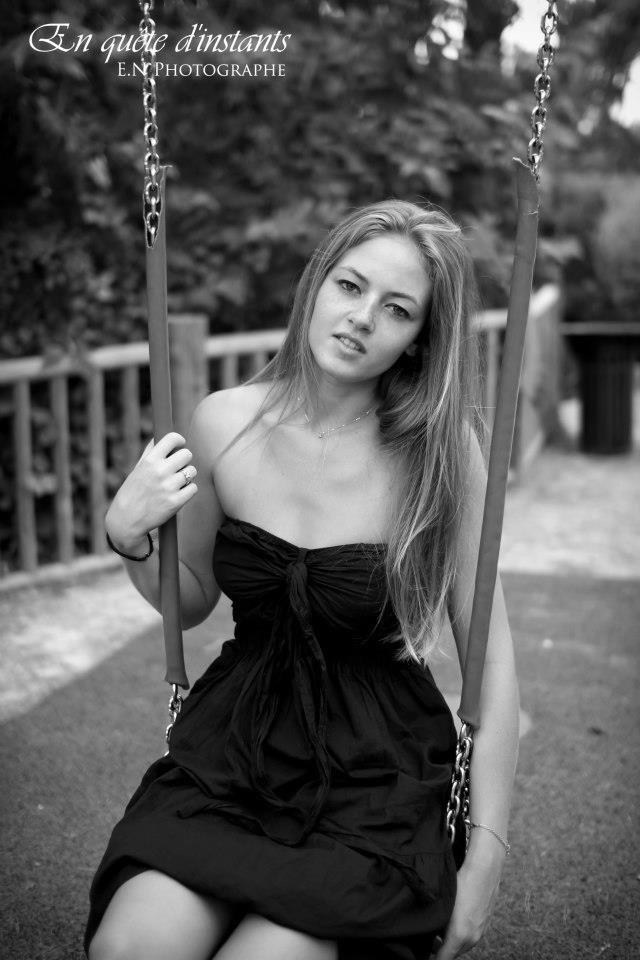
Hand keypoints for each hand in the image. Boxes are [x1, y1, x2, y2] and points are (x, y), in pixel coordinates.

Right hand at [105, 432, 197, 549]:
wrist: (127, 519)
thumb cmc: (133, 491)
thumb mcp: (137, 469)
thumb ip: (150, 452)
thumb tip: (161, 437)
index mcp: (149, 461)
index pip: (172, 439)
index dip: (179, 440)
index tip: (180, 445)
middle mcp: (159, 471)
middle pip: (187, 454)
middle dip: (184, 461)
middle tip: (177, 468)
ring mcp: (168, 487)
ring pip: (192, 471)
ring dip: (187, 476)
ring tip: (175, 483)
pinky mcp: (176, 502)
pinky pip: (193, 488)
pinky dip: (188, 490)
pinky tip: (177, 494)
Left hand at [431, 835, 505, 958]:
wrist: (485, 869)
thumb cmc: (461, 883)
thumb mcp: (443, 904)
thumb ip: (436, 924)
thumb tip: (430, 933)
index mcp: (459, 935)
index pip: (443, 958)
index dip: (433, 957)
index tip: (424, 954)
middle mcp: (472, 938)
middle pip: (454, 953)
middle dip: (441, 949)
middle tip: (428, 938)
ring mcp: (481, 931)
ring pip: (463, 945)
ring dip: (452, 941)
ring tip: (440, 928)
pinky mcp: (485, 923)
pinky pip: (471, 936)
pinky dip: (462, 934)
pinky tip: (455, 919)